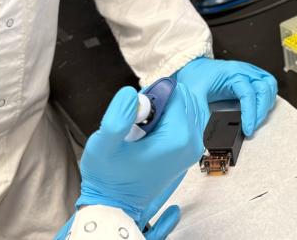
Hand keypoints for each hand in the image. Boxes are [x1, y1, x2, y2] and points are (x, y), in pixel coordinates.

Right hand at [75, 82, 207, 227]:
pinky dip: (170, 119)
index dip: (153, 96)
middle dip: (160, 102)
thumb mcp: (102, 146)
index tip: (137, 115)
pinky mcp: (189, 152)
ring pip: (186, 107)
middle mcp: (192, 143)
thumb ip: (116, 119)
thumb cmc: (108, 177)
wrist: (115, 204)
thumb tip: (130, 93)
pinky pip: (186, 120)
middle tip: (138, 122)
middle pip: (183, 98)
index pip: (176, 92)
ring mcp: (193, 149)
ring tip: (142, 130)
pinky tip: (151, 134)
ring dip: (164, 111)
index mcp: (178, 139)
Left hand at [175, 57, 276, 135]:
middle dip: (261, 110)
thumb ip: (201, 114)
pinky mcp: (250, 78)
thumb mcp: (194, 94)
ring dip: (267, 103)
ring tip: (257, 119)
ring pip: (269, 85)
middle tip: (253, 127)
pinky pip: (266, 85)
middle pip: (264, 88)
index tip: (248, 130)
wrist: (193, 66)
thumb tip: (205, 136)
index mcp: (232, 72)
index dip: (250, 114)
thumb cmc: (195, 76)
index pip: (248, 93)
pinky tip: (259, 109)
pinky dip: (267, 98)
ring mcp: (249, 73)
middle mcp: (244, 70)